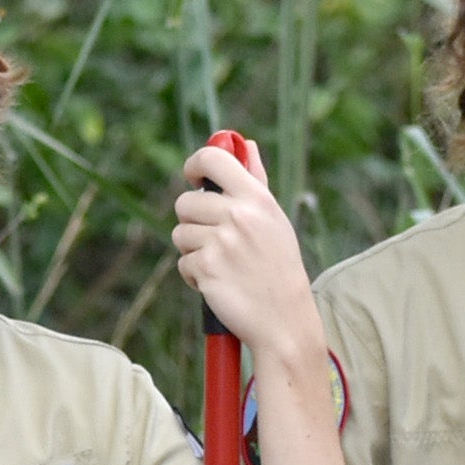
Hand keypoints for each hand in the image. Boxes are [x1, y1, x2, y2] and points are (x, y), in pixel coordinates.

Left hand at [167, 138, 325, 377]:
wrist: (284, 319)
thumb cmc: (279, 267)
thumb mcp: (274, 219)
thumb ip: (256, 180)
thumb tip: (246, 145)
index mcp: (256, 197)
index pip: (212, 159)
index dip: (195, 164)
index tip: (194, 178)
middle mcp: (238, 215)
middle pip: (185, 202)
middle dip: (192, 221)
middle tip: (213, 239)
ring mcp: (220, 242)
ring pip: (180, 233)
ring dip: (193, 250)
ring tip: (221, 264)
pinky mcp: (206, 268)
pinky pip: (183, 262)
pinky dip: (194, 276)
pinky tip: (218, 283)